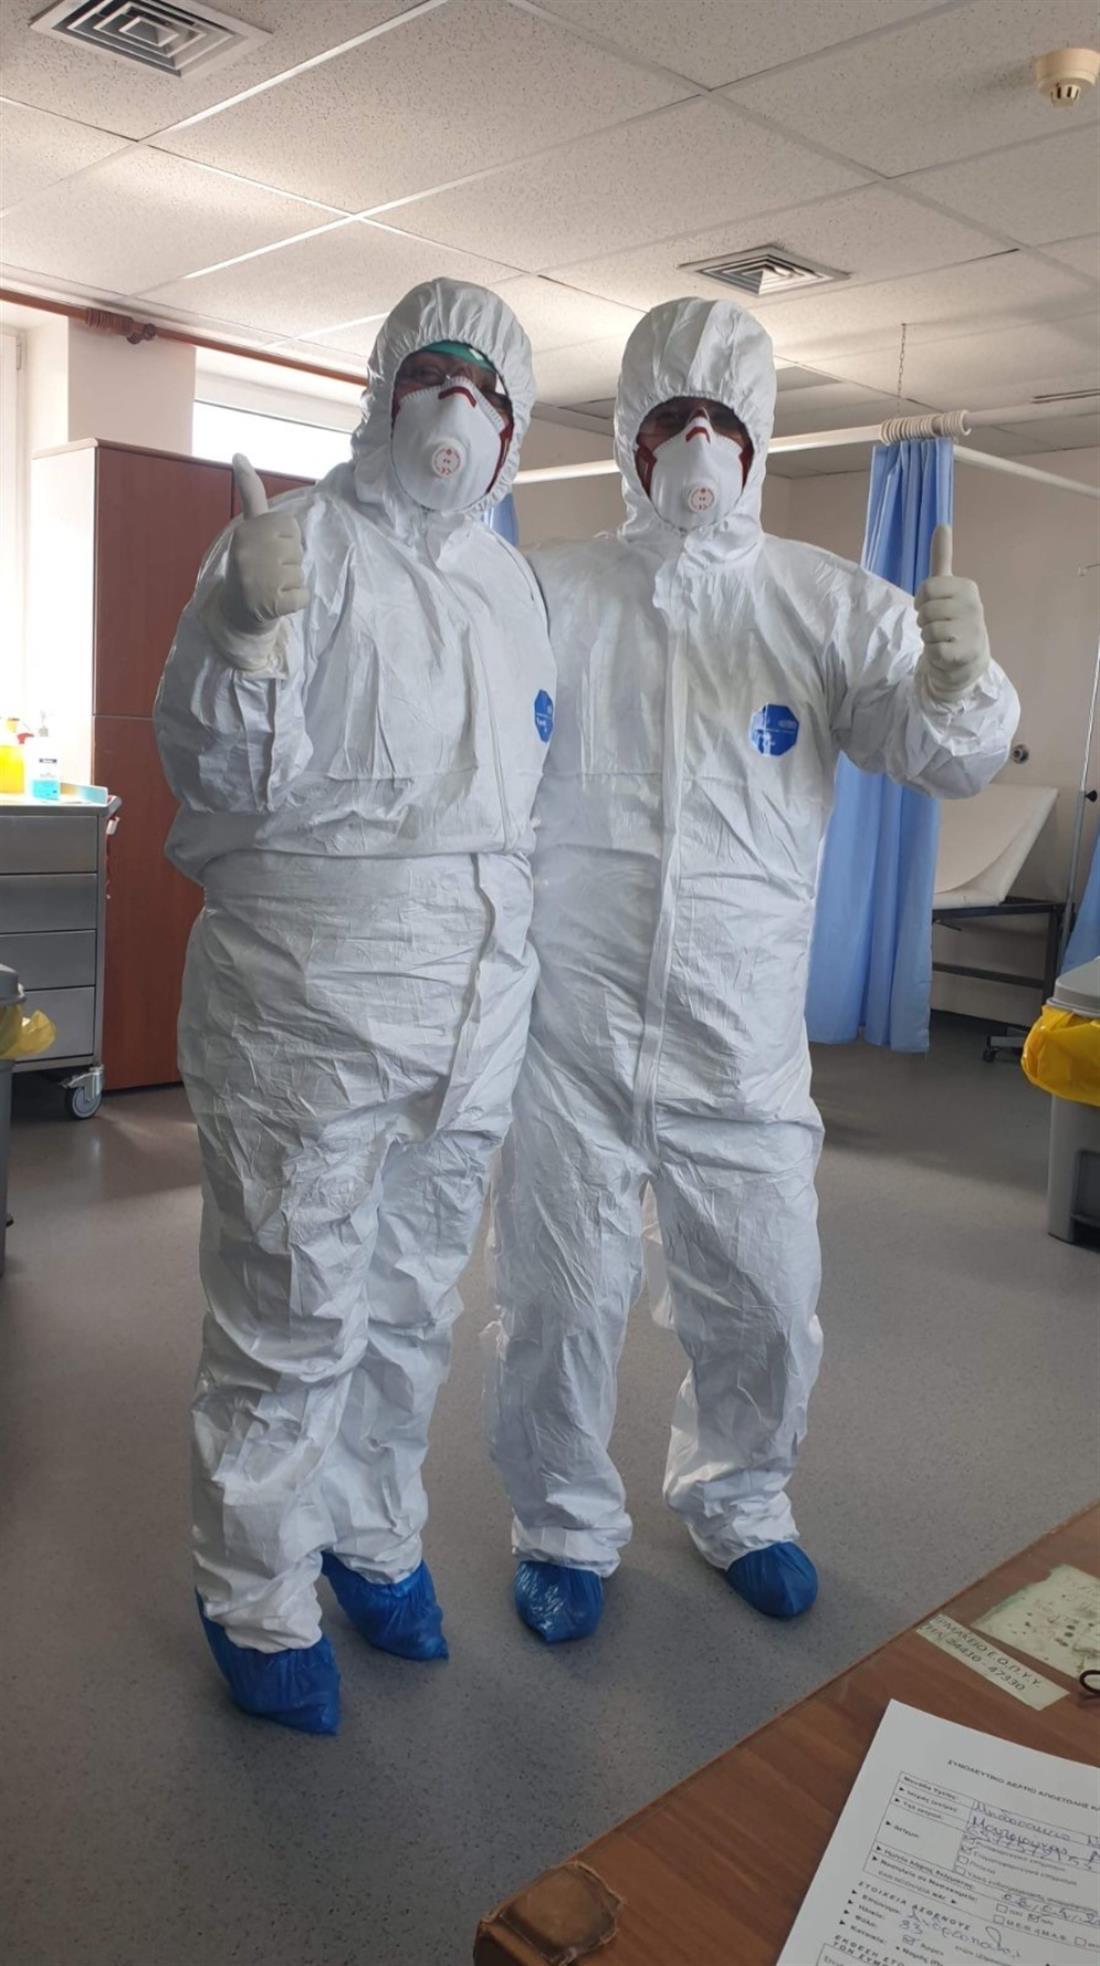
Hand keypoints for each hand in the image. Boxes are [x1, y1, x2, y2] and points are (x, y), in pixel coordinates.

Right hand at [220, 454, 308, 638]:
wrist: (236, 610)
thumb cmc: (249, 562)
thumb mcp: (249, 524)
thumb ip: (250, 492)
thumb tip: (239, 454)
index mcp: (247, 531)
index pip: (289, 527)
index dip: (283, 540)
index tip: (266, 550)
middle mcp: (250, 552)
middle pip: (297, 550)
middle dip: (288, 561)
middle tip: (267, 571)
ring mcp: (260, 579)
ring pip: (300, 573)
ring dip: (291, 583)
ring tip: (270, 586)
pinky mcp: (273, 603)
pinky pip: (303, 597)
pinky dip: (296, 602)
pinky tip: (276, 602)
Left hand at [915, 524, 989, 703]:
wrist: (967, 658)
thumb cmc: (953, 619)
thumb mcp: (947, 587)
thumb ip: (942, 558)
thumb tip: (942, 523)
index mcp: (967, 588)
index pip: (927, 588)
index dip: (921, 600)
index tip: (930, 606)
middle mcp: (974, 606)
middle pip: (926, 610)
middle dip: (924, 621)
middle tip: (937, 626)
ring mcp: (972, 630)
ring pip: (928, 630)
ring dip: (928, 638)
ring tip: (942, 638)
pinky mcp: (965, 653)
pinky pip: (933, 649)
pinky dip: (933, 654)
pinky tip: (946, 651)